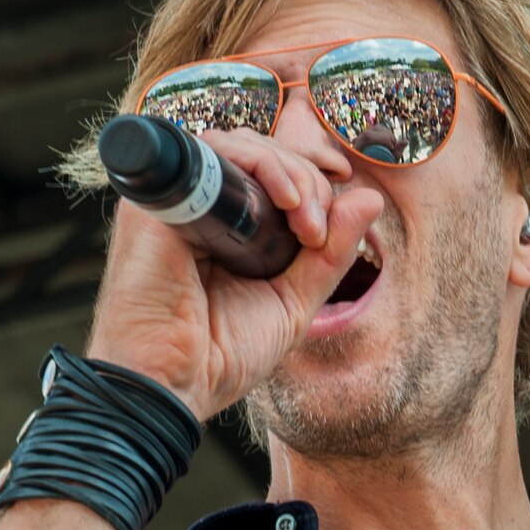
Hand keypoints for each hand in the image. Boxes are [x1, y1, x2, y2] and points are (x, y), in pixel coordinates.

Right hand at [87, 128, 382, 421]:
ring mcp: (176, 196)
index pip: (272, 172)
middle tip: (319, 233)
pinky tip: (287, 204)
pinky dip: (262, 166)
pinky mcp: (158, 196)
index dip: (311, 178)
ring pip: (243, 144)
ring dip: (291, 173)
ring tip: (307, 227)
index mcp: (224, 226)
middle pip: (262, 152)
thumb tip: (370, 197)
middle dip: (308, 181)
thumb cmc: (221, 355)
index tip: (332, 214)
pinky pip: (215, 151)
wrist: (173, 384)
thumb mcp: (294, 302)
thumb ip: (330, 253)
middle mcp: (198, 204)